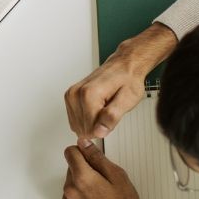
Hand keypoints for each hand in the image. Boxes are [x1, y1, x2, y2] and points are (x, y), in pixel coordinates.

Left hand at [61, 139, 171, 198]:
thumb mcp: (117, 175)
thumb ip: (97, 157)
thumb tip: (84, 144)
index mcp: (82, 178)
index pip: (70, 152)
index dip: (81, 151)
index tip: (89, 156)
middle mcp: (70, 190)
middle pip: (70, 167)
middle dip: (84, 168)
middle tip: (102, 179)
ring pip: (70, 182)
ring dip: (81, 183)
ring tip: (99, 193)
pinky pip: (70, 197)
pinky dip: (79, 196)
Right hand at [64, 24, 178, 137]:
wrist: (124, 65)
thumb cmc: (127, 80)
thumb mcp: (128, 100)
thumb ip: (112, 117)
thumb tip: (99, 132)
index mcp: (89, 94)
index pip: (91, 129)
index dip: (105, 127)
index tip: (113, 115)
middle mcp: (76, 94)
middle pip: (83, 129)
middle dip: (98, 125)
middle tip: (109, 109)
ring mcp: (71, 95)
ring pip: (78, 126)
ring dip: (92, 122)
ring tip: (103, 107)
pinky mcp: (69, 97)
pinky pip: (75, 121)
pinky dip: (86, 118)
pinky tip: (96, 108)